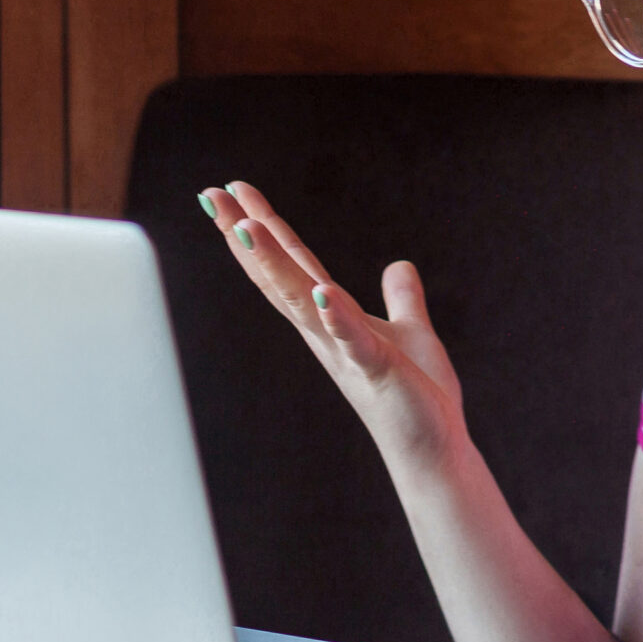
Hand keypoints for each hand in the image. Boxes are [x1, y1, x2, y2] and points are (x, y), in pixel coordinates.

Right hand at [199, 182, 468, 460]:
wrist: (431, 450)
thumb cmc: (416, 397)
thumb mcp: (409, 332)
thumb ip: (402, 298)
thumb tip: (399, 264)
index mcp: (329, 318)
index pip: (290, 264)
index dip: (262, 226)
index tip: (231, 191)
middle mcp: (326, 333)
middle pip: (278, 275)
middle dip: (245, 235)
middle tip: (211, 196)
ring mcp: (346, 351)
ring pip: (301, 300)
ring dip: (275, 265)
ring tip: (249, 227)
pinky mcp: (376, 369)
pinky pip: (352, 338)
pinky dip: (337, 314)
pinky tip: (324, 291)